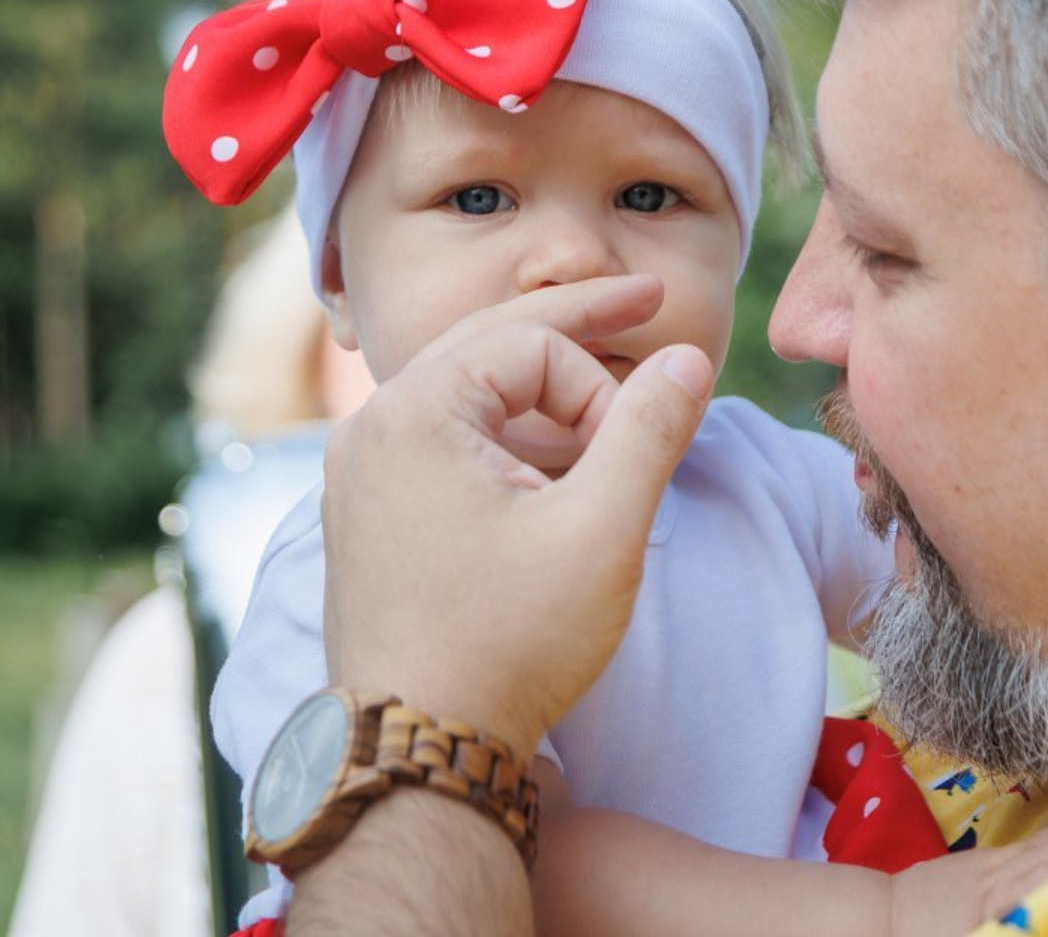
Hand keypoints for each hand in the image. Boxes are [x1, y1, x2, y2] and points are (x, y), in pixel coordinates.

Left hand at [320, 275, 712, 759]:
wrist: (418, 748)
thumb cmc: (507, 644)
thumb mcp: (601, 531)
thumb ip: (649, 429)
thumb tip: (686, 358)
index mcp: (414, 412)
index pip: (531, 349)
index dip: (600, 393)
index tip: (629, 462)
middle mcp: (372, 426)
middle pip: (487, 343)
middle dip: (572, 324)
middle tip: (642, 299)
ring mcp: (360, 470)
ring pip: (461, 390)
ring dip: (532, 385)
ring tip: (596, 394)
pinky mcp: (367, 510)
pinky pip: (438, 437)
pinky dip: (496, 430)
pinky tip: (537, 453)